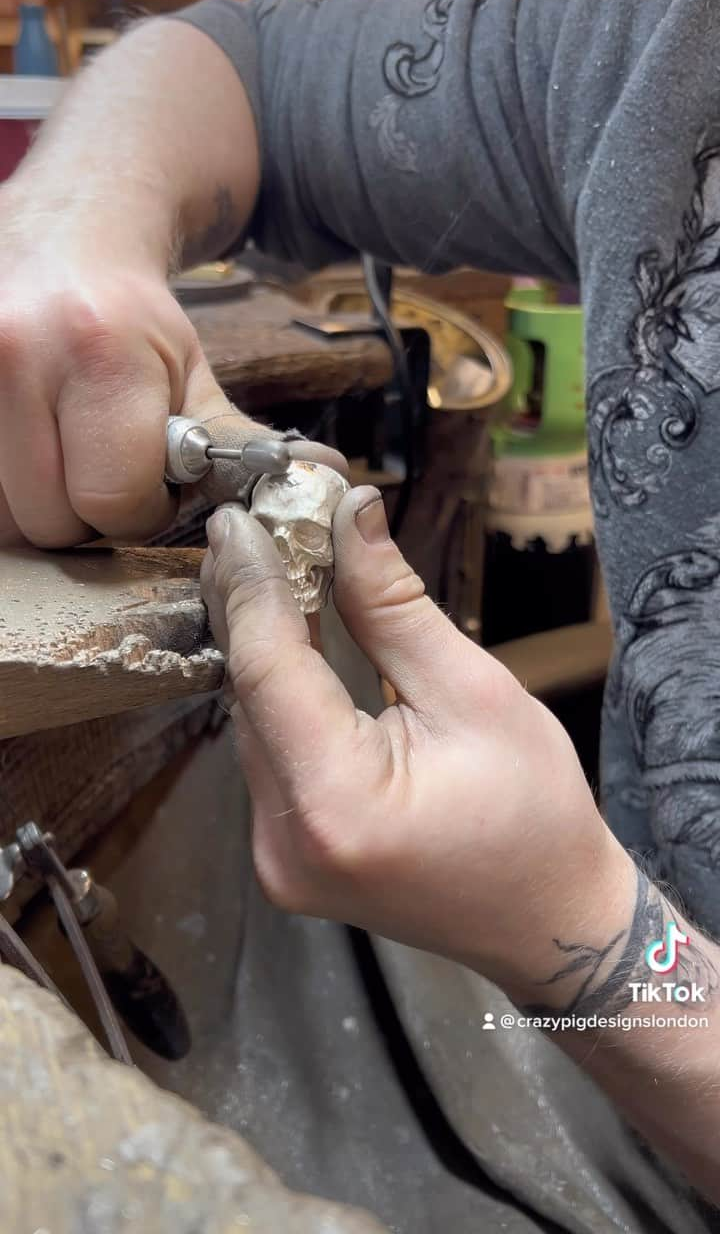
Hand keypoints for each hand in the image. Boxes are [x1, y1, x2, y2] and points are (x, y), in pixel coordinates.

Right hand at [0, 231, 229, 545]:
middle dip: (87, 515)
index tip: (148, 488)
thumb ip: (241, 444)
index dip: (138, 510)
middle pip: (48, 519)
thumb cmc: (130, 314)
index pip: (112, 499)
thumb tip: (326, 486)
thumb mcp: (192, 373)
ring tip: (65, 461)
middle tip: (104, 475)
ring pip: (1, 517)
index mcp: (102, 355)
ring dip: (38, 508)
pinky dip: (7, 489)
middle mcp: (17, 357)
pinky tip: (34, 453)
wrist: (63, 231)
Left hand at [202, 488, 632, 1002]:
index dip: (253, 585)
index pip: (267, 670)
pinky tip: (290, 639)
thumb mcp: (476, 694)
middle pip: (249, 695)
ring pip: (250, 722)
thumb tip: (351, 514)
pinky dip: (278, 693)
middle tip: (257, 524)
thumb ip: (395, 607)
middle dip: (253, 602)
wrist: (545, 918)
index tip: (244, 517)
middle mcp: (285, 842)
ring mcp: (276, 859)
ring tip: (277, 566)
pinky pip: (266, 754)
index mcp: (337, 805)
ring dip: (262, 645)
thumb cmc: (534, 814)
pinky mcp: (282, 858)